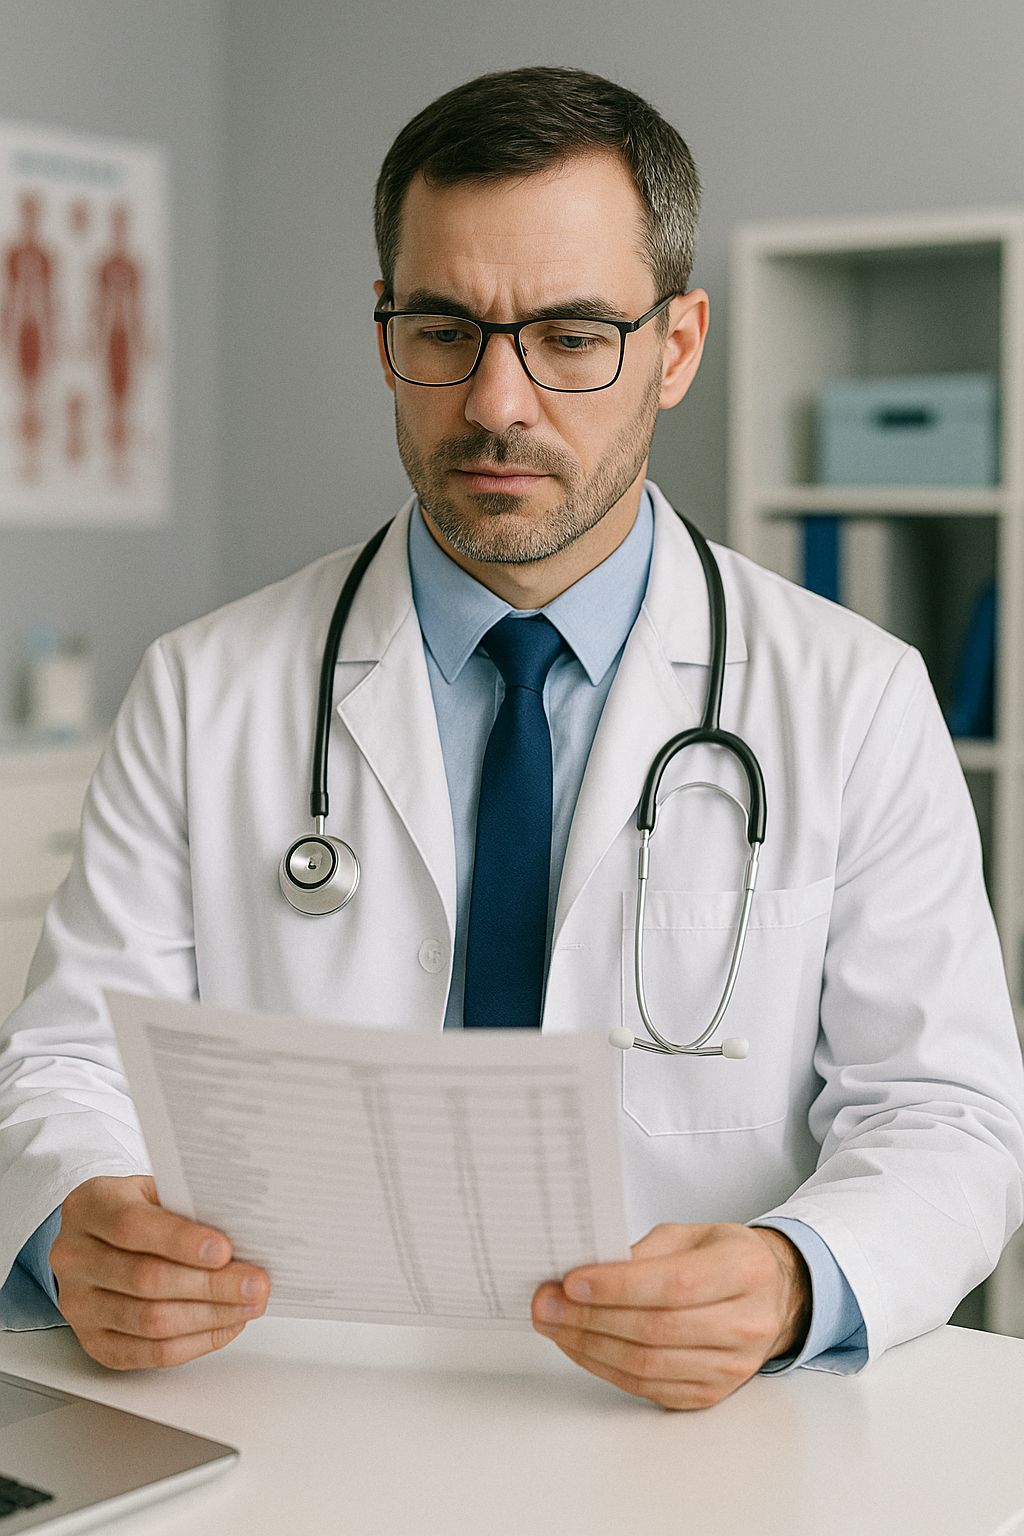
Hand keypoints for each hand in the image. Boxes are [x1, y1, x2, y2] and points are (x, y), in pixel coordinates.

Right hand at [49, 1175, 269, 1370]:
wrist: (98, 1236)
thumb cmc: (138, 1209)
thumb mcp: (155, 1190)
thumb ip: (187, 1206)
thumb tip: (243, 1231)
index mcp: (90, 1207)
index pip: (133, 1226)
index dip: (181, 1241)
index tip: (225, 1250)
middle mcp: (75, 1257)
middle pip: (146, 1280)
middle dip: (210, 1286)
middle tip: (254, 1284)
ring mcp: (79, 1304)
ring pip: (150, 1322)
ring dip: (209, 1317)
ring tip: (248, 1306)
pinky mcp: (93, 1341)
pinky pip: (148, 1353)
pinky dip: (195, 1342)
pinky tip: (225, 1325)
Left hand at [531, 1222, 810, 1409]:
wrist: (770, 1297)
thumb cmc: (725, 1259)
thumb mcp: (691, 1234)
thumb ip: (644, 1251)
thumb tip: (586, 1269)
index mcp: (744, 1270)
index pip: (675, 1284)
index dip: (618, 1286)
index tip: (572, 1281)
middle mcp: (746, 1323)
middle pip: (657, 1329)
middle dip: (590, 1318)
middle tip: (547, 1304)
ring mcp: (732, 1366)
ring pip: (648, 1365)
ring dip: (590, 1346)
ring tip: (554, 1325)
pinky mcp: (711, 1393)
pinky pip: (648, 1388)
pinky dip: (605, 1368)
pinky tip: (581, 1346)